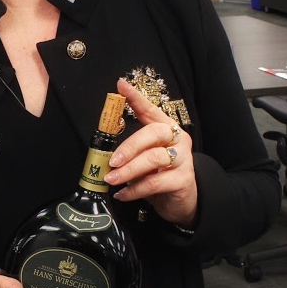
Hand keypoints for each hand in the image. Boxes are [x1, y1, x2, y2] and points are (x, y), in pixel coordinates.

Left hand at [104, 78, 197, 227]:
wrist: (181, 201)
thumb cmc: (159, 175)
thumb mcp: (144, 158)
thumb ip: (132, 149)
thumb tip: (103, 149)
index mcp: (166, 129)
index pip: (150, 110)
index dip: (136, 98)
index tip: (121, 86)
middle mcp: (178, 140)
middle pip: (153, 133)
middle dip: (129, 146)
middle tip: (111, 160)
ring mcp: (183, 160)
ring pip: (154, 158)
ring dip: (129, 170)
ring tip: (112, 178)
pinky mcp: (183, 181)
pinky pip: (155, 183)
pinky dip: (135, 189)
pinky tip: (122, 194)